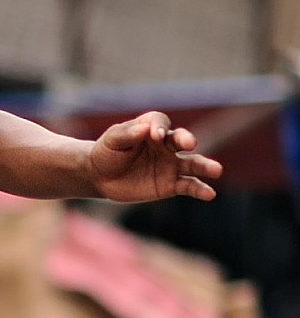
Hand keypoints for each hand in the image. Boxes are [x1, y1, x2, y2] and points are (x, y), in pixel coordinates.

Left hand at [89, 113, 221, 205]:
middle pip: (181, 140)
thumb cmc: (107, 152)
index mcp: (151, 128)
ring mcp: (170, 165)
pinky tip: (209, 194)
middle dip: (186, 140)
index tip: (154, 135)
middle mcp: (166, 144)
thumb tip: (145, 129)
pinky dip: (199, 189)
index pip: (160, 122)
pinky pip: (188, 185)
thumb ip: (126, 134)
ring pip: (192, 163)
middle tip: (189, 143)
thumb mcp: (111, 141)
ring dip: (204, 166)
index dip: (159, 127)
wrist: (100, 177)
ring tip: (216, 170)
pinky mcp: (170, 185)